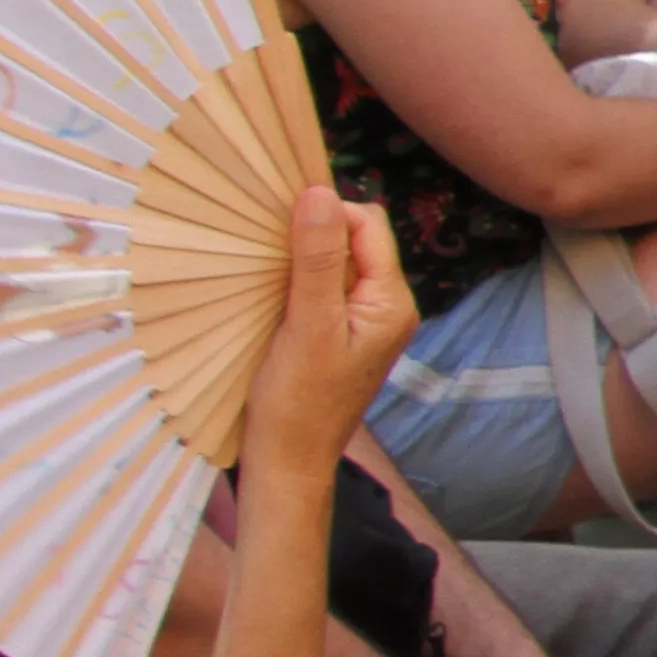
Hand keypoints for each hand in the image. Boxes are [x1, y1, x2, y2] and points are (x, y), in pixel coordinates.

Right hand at [237, 192, 415, 487]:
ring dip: (300, 258)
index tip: (280, 214)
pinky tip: (269, 293)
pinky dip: (295, 281)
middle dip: (313, 232)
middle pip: (354, 241)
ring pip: (334, 264)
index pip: (369, 226)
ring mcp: (362, 321)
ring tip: (264, 269)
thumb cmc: (297, 401)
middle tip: (267, 243)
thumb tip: (320, 194)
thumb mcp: (307, 324)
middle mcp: (386, 307)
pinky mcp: (337, 334)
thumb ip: (316, 260)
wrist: (287, 462)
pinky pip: (321, 289)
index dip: (328, 211)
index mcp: (392, 302)